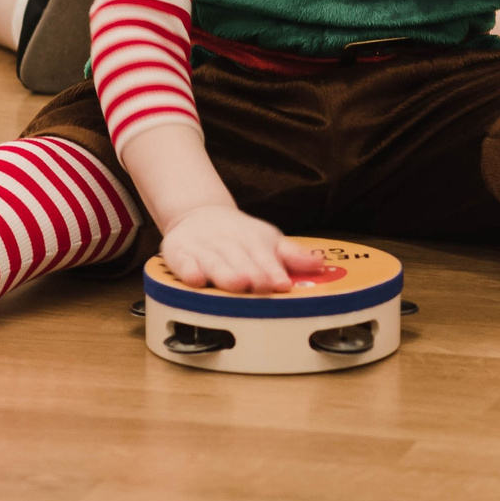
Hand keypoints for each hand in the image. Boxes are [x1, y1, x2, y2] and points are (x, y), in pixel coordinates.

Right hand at [157, 205, 329, 294]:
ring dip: (224, 272)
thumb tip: (320, 263)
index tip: (282, 284)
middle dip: (250, 273)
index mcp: (252, 240)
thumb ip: (291, 255)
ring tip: (235, 283)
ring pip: (214, 261)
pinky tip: (194, 278)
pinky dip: (188, 269)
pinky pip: (182, 262)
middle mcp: (228, 243)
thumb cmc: (240, 237)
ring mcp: (203, 248)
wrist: (197, 214)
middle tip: (261, 287)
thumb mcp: (268, 241)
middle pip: (240, 259)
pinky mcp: (179, 253)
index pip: (264, 255)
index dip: (273, 269)